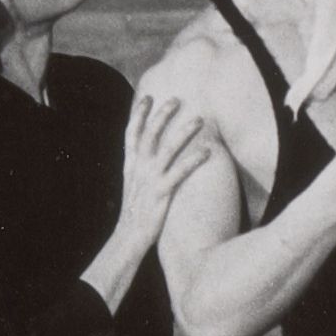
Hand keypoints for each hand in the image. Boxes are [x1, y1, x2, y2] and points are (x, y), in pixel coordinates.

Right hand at [118, 96, 211, 251]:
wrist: (128, 238)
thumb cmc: (136, 214)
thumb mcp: (134, 187)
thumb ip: (141, 171)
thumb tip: (151, 159)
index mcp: (130, 167)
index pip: (131, 134)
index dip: (138, 114)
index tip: (148, 97)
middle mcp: (138, 169)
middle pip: (150, 135)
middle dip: (162, 115)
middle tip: (177, 99)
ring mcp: (149, 180)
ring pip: (166, 149)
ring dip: (183, 132)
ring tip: (198, 119)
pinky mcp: (161, 193)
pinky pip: (179, 172)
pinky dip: (193, 159)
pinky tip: (207, 151)